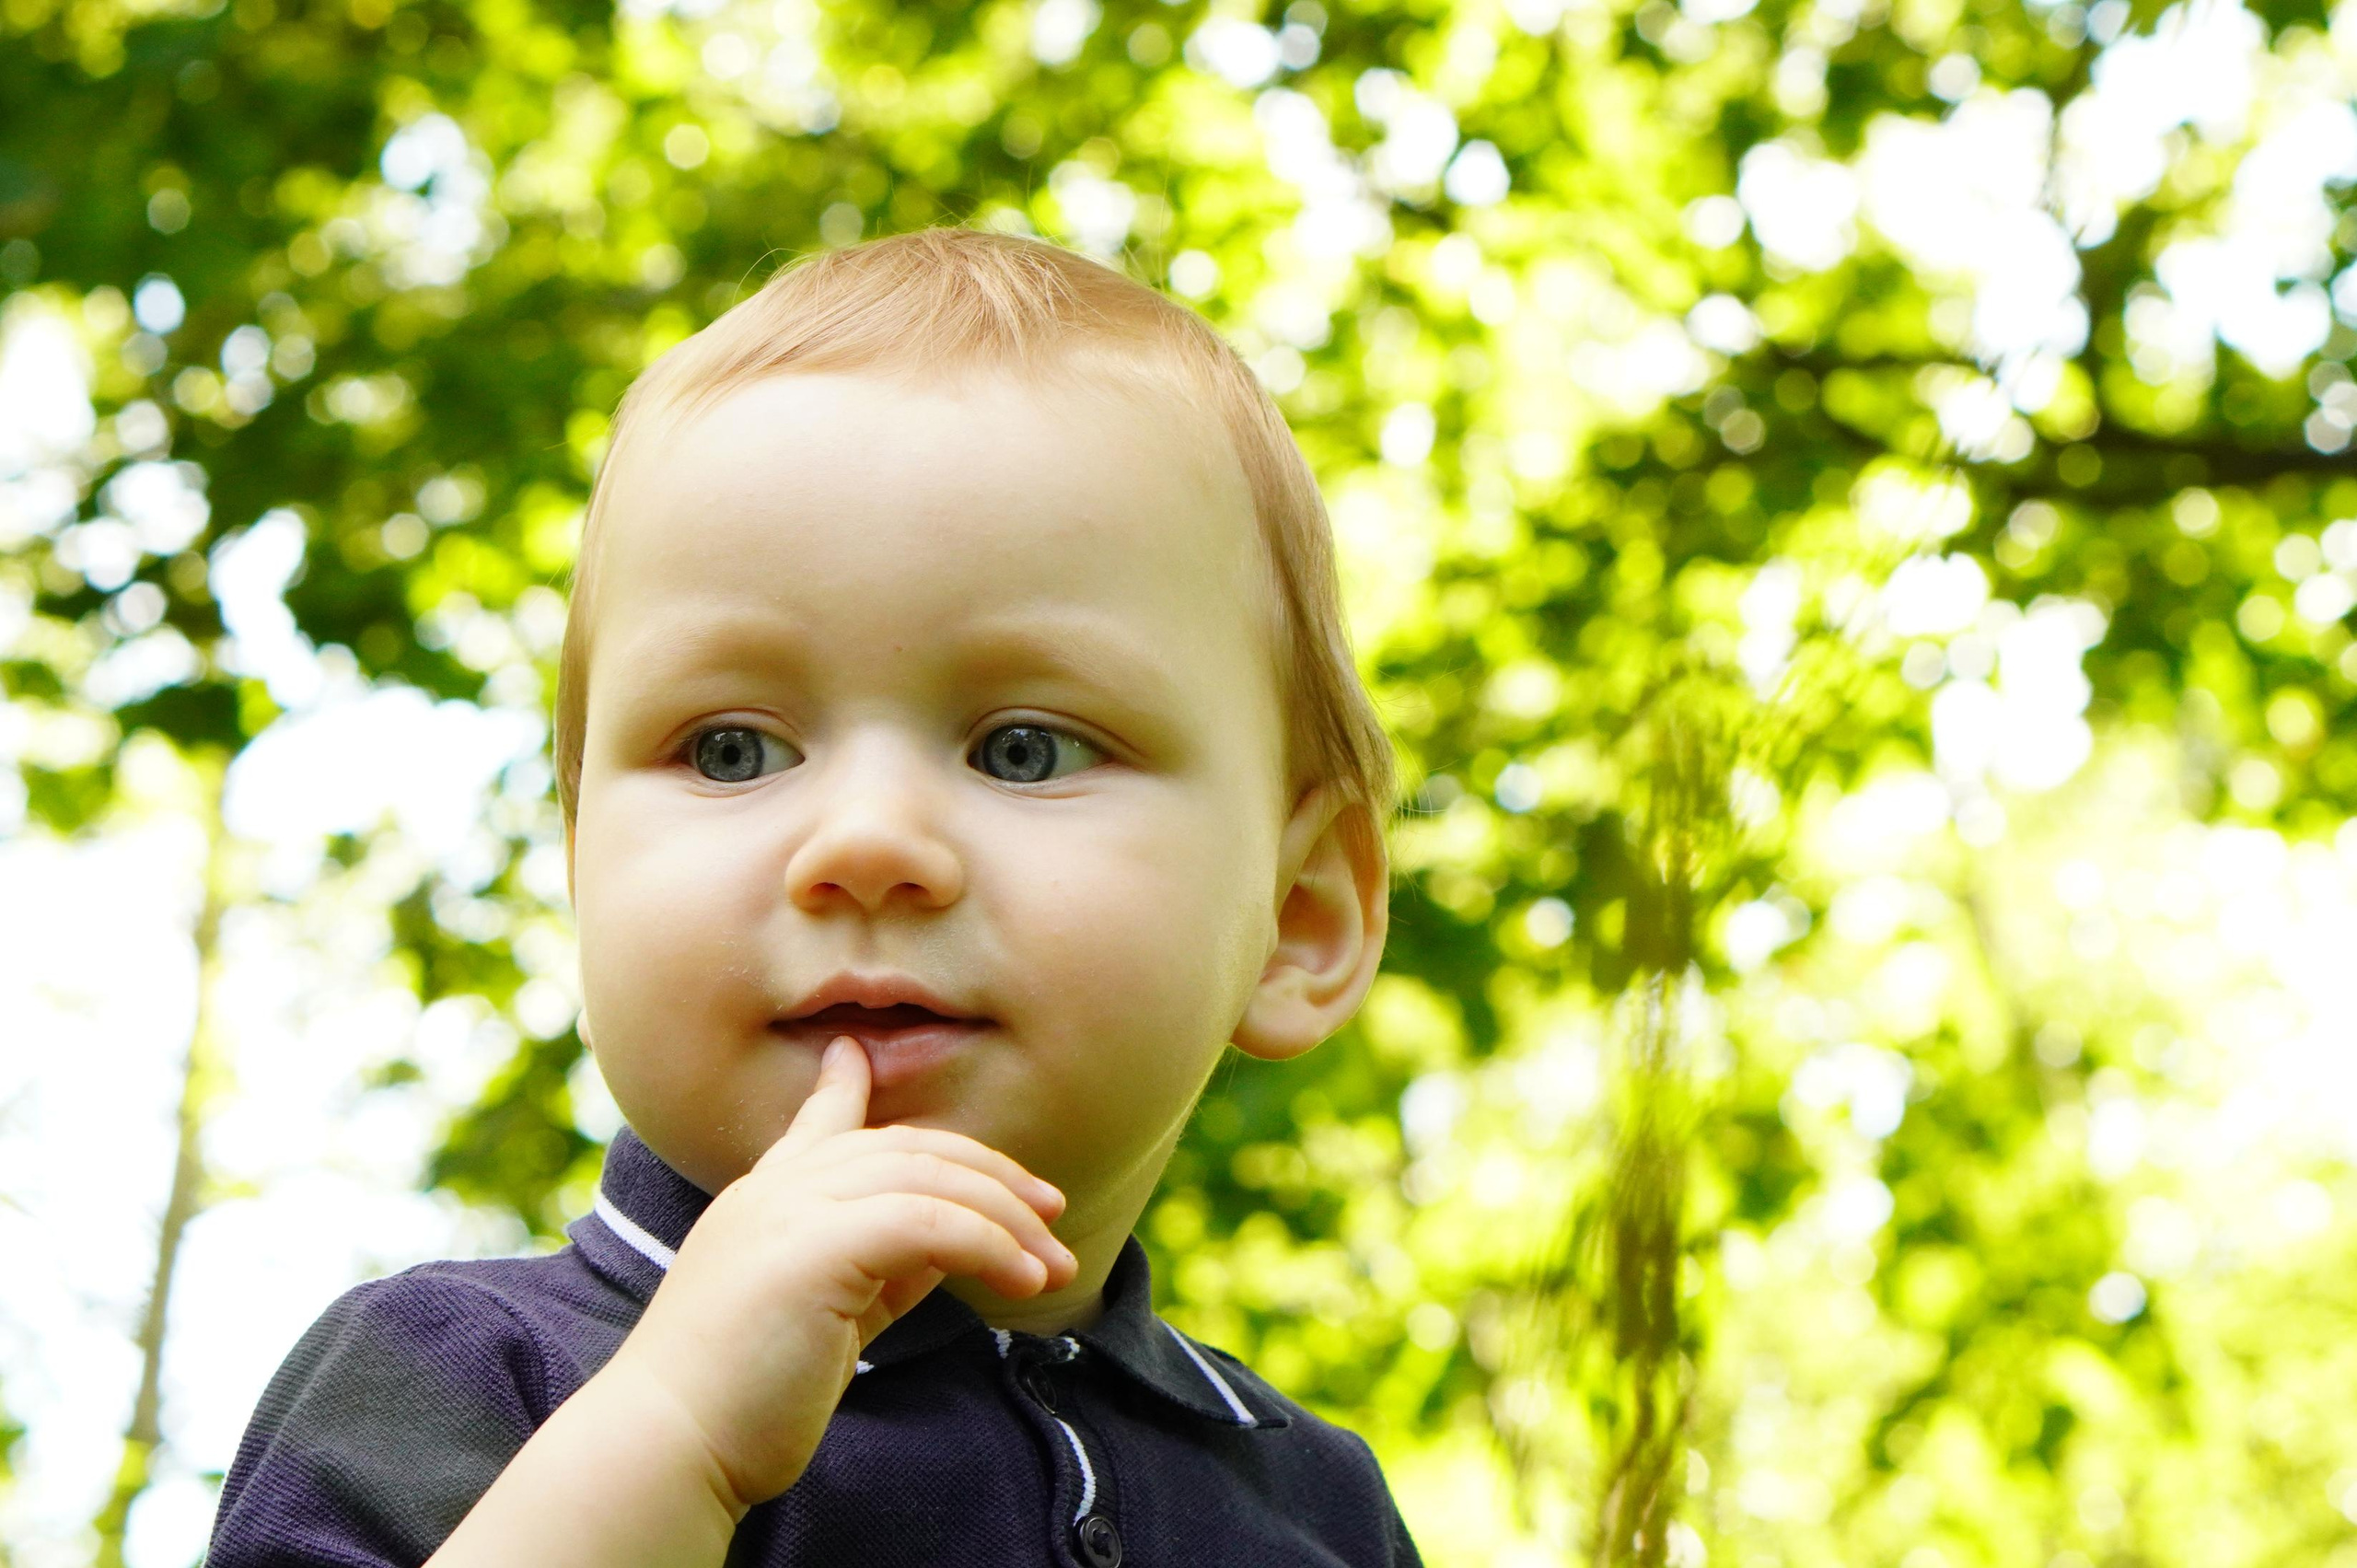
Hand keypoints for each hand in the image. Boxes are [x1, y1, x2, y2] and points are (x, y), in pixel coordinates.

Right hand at [599, 1035, 1075, 1514]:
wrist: (669, 1444)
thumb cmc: (739, 1400)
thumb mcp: (819, 1316)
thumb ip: (872, 1269)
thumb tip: (947, 1248)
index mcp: (761, 1200)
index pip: (817, 1125)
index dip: (844, 1087)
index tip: (856, 1053)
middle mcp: (773, 1190)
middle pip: (907, 1149)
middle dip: (990, 1174)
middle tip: (1050, 1210)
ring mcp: (789, 1209)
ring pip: (929, 1179)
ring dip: (1007, 1219)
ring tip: (1054, 1264)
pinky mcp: (815, 1246)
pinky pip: (931, 1224)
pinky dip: (990, 1246)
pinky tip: (1025, 1280)